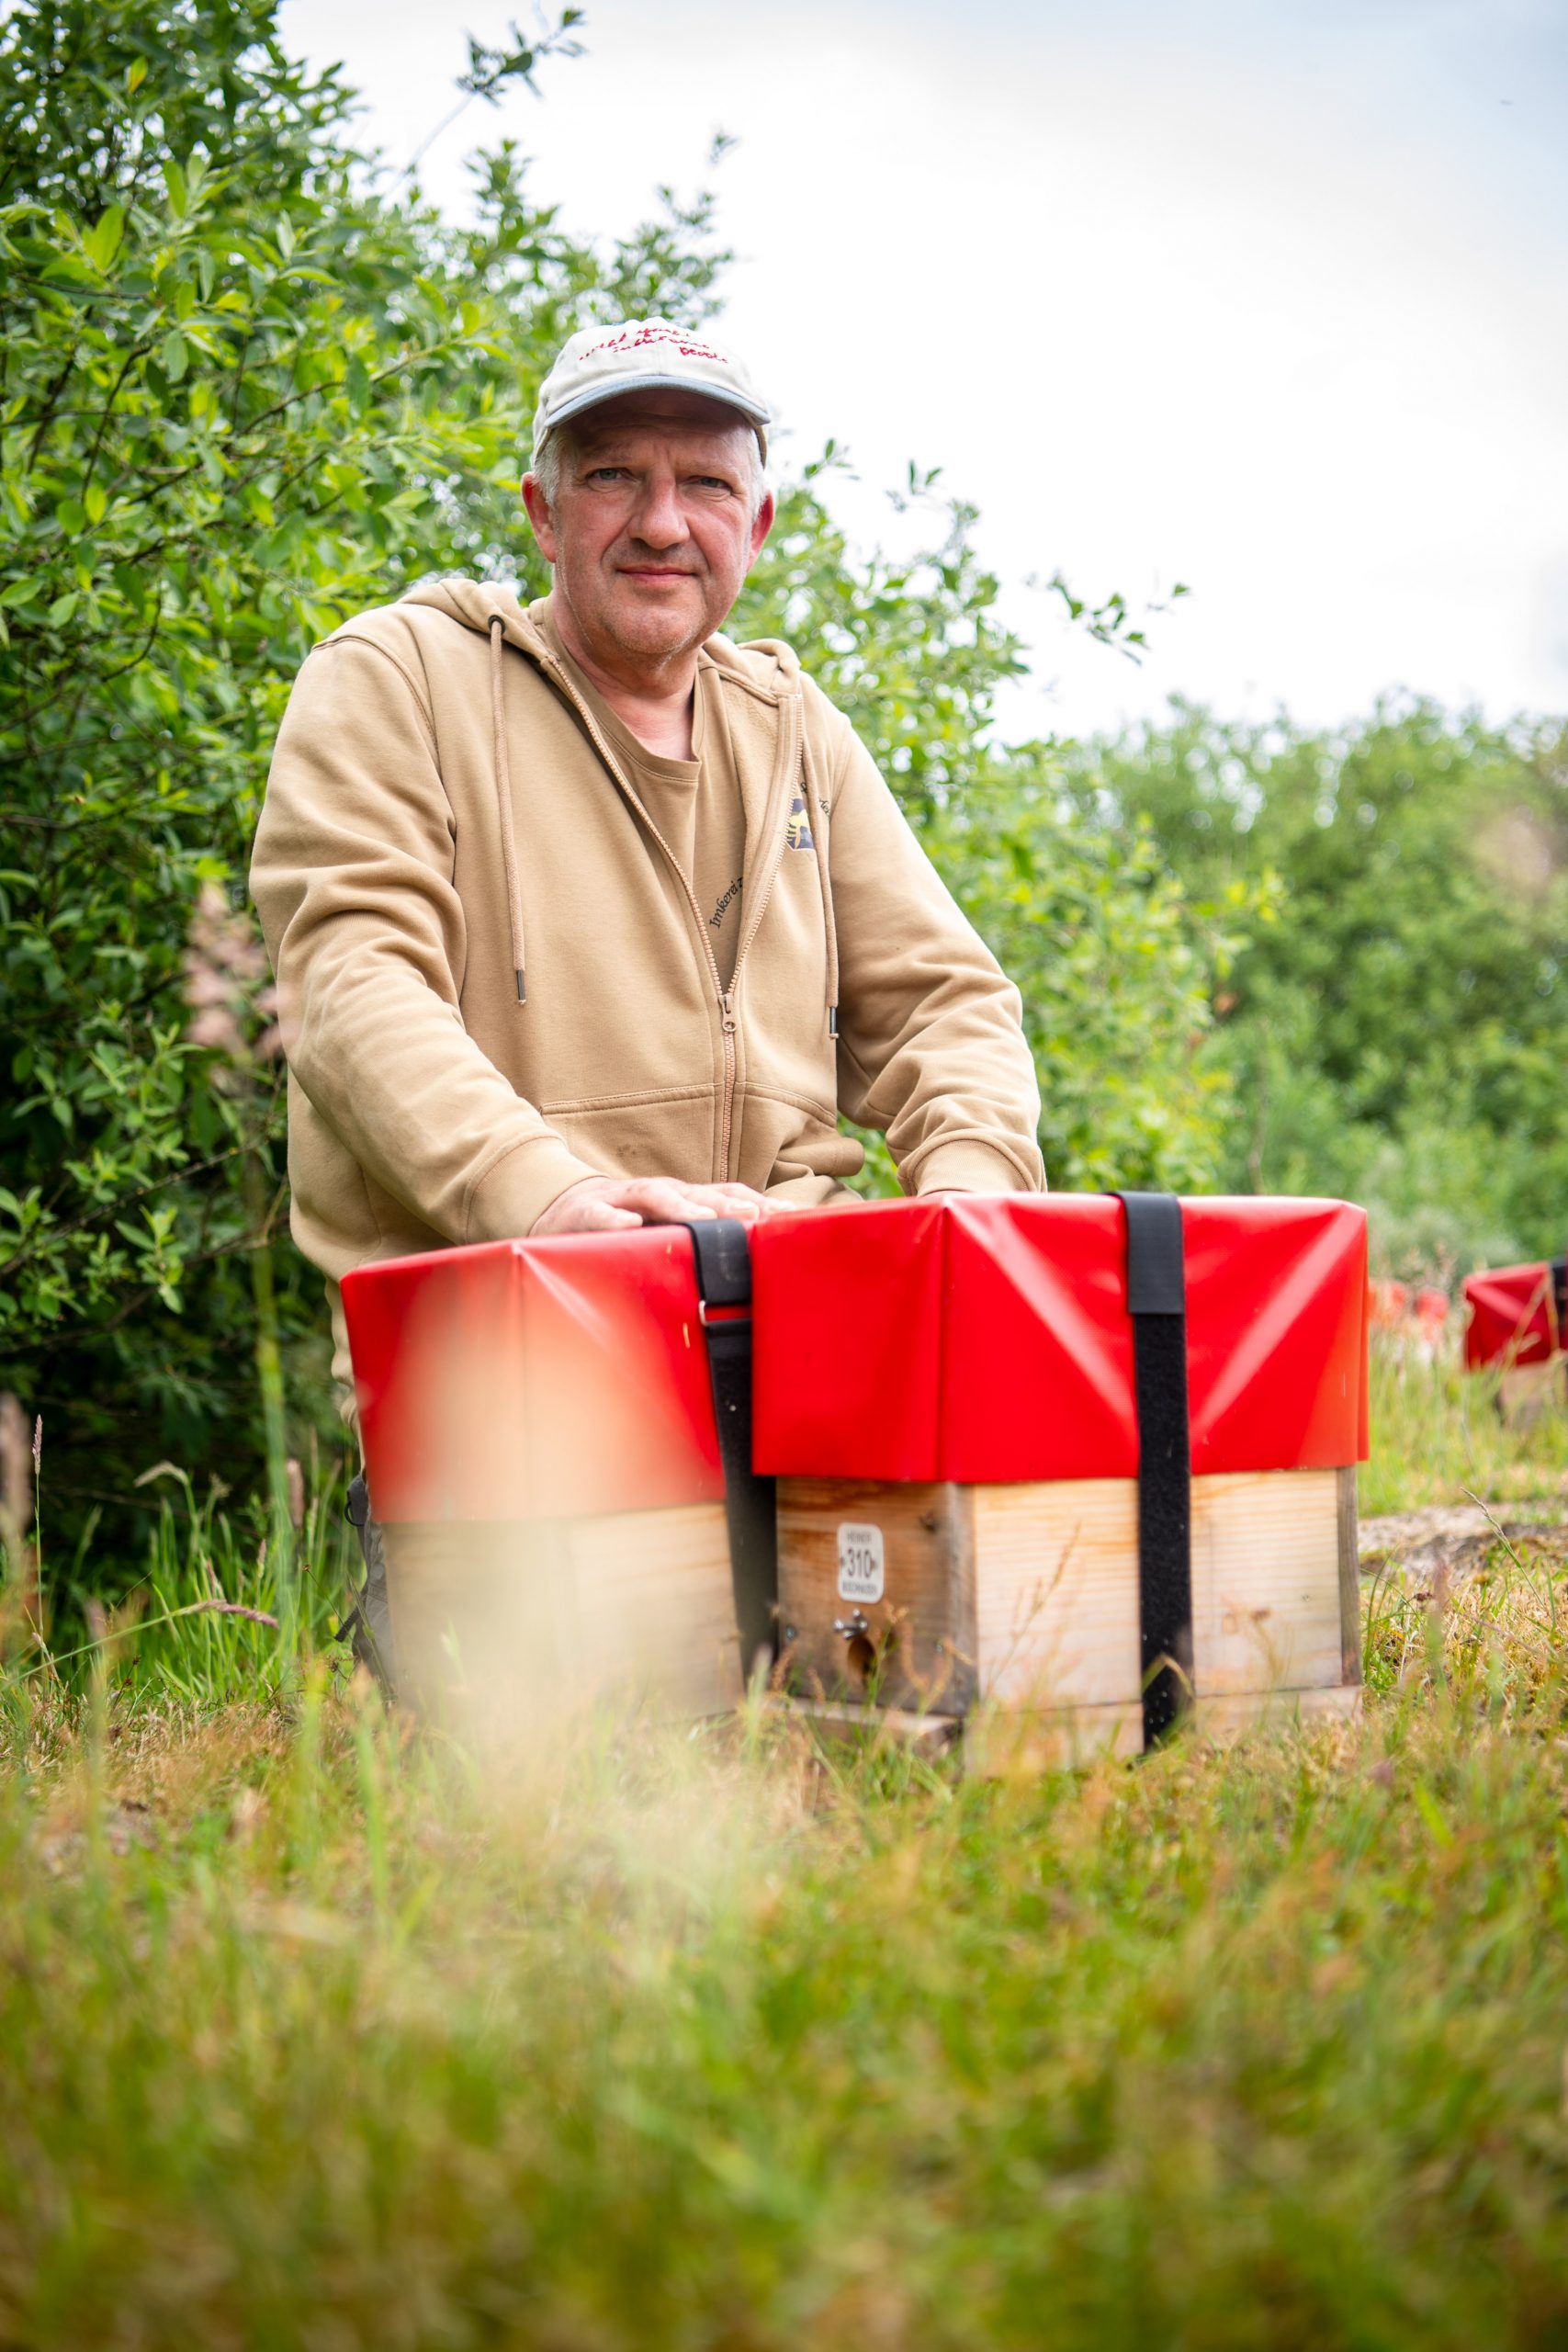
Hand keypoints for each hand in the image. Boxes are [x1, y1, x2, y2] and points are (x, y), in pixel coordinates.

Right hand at [530, 1175, 794, 1236]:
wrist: (563, 1210)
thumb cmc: (627, 1224)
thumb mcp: (668, 1232)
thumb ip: (705, 1240)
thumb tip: (756, 1255)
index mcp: (681, 1199)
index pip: (727, 1195)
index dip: (757, 1203)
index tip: (791, 1217)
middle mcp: (658, 1193)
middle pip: (698, 1193)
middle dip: (729, 1205)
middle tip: (757, 1218)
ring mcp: (622, 1199)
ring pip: (655, 1196)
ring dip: (682, 1206)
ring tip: (705, 1218)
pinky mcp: (586, 1213)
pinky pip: (600, 1213)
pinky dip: (615, 1217)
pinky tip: (629, 1224)